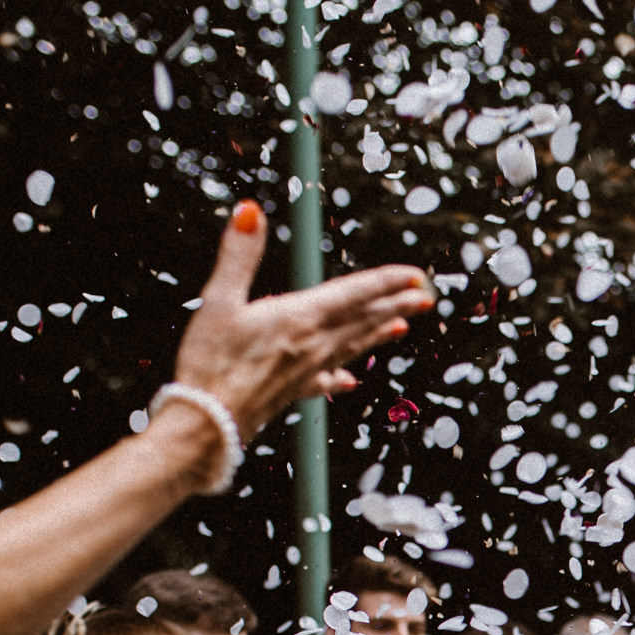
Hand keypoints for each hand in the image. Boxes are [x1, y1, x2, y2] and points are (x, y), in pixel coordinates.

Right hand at [170, 202, 436, 440]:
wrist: (208, 424)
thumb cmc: (211, 362)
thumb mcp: (219, 300)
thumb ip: (238, 255)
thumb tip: (249, 210)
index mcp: (299, 318)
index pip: (353, 293)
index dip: (385, 281)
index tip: (415, 274)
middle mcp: (312, 345)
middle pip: (362, 320)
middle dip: (395, 305)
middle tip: (425, 298)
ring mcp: (307, 372)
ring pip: (352, 348)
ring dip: (378, 335)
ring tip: (402, 327)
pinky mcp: (294, 393)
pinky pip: (326, 381)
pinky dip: (341, 376)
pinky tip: (350, 380)